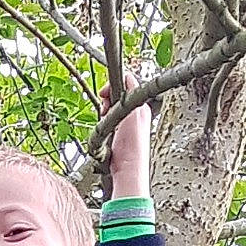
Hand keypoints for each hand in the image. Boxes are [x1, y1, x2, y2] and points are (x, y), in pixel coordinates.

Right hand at [102, 78, 151, 201]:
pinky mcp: (120, 135)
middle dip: (107, 102)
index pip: (126, 82)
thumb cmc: (132, 145)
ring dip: (104, 115)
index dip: (112, 85)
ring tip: (105, 124)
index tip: (104, 94)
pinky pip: (108, 123)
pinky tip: (105, 134)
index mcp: (141, 104)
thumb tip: (126, 76)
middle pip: (116, 96)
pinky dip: (103, 126)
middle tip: (104, 111)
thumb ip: (130, 91)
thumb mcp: (131, 110)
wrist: (128, 169)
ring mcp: (128, 124)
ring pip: (110, 109)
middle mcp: (137, 112)